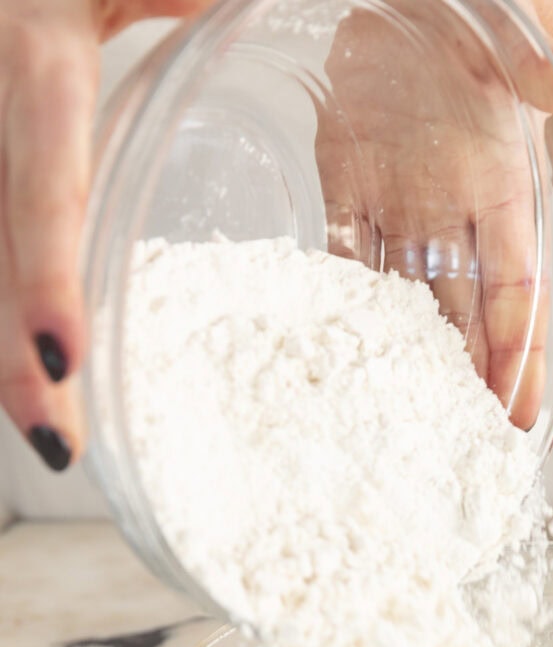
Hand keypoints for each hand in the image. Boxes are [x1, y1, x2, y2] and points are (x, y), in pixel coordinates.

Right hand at [0, 0, 210, 469]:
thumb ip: (182, 0)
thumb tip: (273, 17)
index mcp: (36, 49)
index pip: (41, 174)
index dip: (45, 272)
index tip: (65, 360)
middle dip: (17, 355)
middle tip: (60, 442)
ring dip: (7, 350)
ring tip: (56, 431)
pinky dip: (13, 307)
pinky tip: (38, 371)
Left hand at [315, 0, 552, 430]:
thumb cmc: (467, 17)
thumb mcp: (509, 38)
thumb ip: (542, 70)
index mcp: (503, 187)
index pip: (520, 289)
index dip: (521, 352)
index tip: (520, 412)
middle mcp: (454, 211)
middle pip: (468, 316)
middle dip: (471, 382)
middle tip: (467, 445)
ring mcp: (400, 204)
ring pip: (408, 302)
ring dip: (409, 360)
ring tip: (407, 418)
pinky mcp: (347, 187)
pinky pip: (345, 255)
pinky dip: (343, 302)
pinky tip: (337, 349)